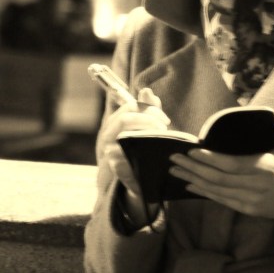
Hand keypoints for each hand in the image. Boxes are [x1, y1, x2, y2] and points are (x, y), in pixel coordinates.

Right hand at [98, 87, 170, 220]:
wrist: (135, 182)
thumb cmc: (141, 150)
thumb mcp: (147, 128)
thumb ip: (149, 110)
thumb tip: (147, 90)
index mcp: (115, 122)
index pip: (129, 106)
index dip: (149, 108)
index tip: (166, 119)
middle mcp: (107, 135)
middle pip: (124, 118)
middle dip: (148, 120)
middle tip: (164, 128)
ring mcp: (107, 151)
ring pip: (122, 136)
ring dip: (144, 135)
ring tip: (161, 139)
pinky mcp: (113, 167)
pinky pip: (121, 160)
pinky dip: (138, 157)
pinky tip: (152, 158)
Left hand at [169, 111, 273, 235]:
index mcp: (266, 168)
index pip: (232, 165)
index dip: (210, 159)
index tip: (192, 151)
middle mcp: (256, 186)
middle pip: (219, 178)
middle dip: (194, 168)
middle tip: (174, 159)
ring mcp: (251, 200)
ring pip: (216, 191)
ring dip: (194, 180)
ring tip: (175, 171)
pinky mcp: (247, 209)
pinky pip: (221, 200)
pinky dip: (203, 192)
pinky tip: (189, 185)